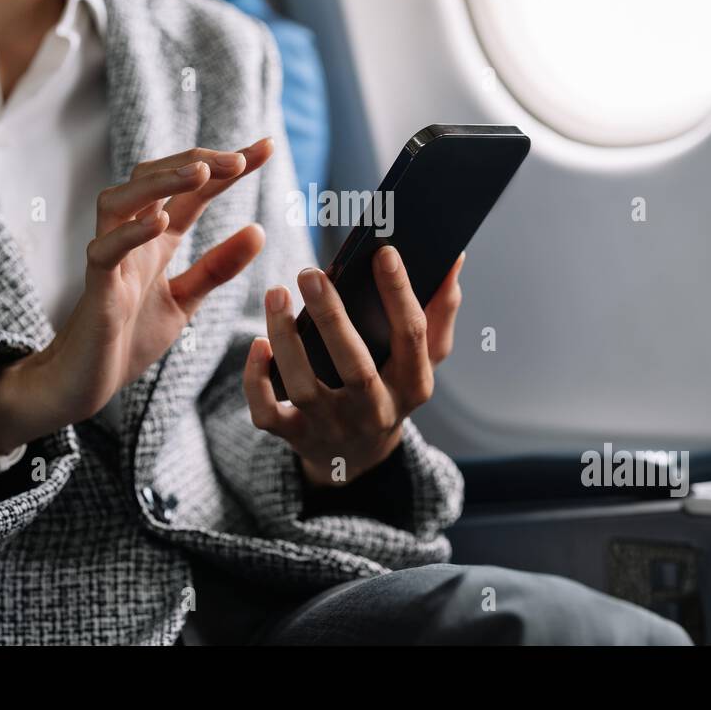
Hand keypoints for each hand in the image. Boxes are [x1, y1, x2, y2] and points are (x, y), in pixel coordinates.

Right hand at [0, 138, 274, 453]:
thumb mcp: (186, 299)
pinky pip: (106, 250)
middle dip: (197, 161)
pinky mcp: (95, 286)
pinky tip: (159, 222)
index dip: (228, 166)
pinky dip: (131, 232)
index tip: (267, 147)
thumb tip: (259, 230)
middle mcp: (132, 237)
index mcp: (157, 238)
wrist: (87, 382)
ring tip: (200, 172)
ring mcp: (111, 257)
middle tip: (240, 158)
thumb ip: (218, 267)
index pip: (194, 190)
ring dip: (161, 181)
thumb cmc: (130, 337)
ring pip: (122, 199)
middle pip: (155, 177)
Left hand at [243, 246, 464, 487]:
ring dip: (286, 338)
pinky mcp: (296, 436)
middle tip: (311, 273)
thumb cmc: (391, 387)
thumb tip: (454, 258)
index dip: (400, 293)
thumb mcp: (424, 358)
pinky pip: (268, 412)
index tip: (384, 252)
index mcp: (414, 385)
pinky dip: (256, 379)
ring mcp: (333, 427)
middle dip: (332, 318)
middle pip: (356, 367)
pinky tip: (257, 344)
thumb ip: (440, 310)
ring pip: (305, 386)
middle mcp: (376, 410)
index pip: (412, 336)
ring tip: (277, 293)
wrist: (357, 457)